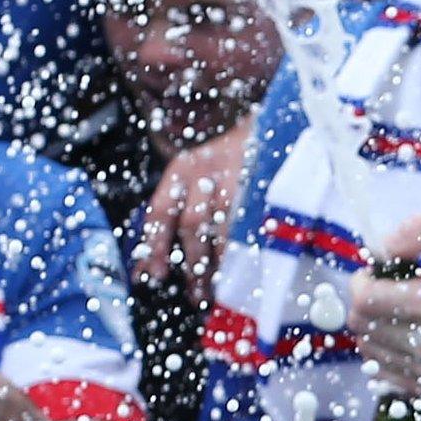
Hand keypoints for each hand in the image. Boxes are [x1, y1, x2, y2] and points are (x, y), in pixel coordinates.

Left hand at [134, 116, 251, 308]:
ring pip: (223, 228)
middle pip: (192, 223)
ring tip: (218, 288)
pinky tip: (242, 268)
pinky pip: (250, 227)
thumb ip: (171, 217)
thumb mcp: (195, 177)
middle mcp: (206, 171)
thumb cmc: (229, 163)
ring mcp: (238, 178)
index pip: (160, 210)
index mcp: (183, 168)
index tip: (154, 275)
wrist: (273, 127)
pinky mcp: (263, 188)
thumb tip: (146, 270)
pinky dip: (244, 252)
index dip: (155, 246)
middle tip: (195, 293)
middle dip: (192, 263)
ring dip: (220, 263)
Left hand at [348, 215, 420, 401]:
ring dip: (373, 330)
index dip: (360, 282)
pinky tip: (405, 340)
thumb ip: (419, 230)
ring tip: (398, 316)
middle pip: (361, 327)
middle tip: (383, 294)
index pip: (365, 299)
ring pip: (368, 352)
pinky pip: (384, 375)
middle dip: (364, 304)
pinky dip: (386, 355)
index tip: (372, 275)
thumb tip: (381, 247)